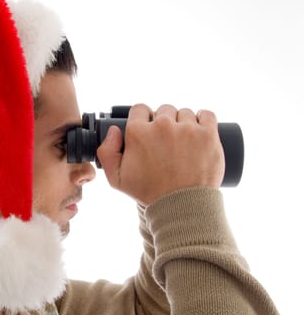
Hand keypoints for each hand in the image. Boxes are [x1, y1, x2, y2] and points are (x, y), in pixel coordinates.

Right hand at [97, 104, 224, 205]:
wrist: (182, 206)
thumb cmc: (150, 193)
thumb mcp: (117, 179)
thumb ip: (107, 152)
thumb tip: (114, 130)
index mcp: (138, 132)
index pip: (140, 109)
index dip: (143, 118)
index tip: (148, 129)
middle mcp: (162, 126)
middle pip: (163, 109)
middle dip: (164, 122)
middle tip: (167, 140)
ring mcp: (187, 129)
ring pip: (185, 112)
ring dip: (184, 123)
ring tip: (184, 142)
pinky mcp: (208, 134)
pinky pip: (207, 114)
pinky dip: (204, 120)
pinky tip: (200, 131)